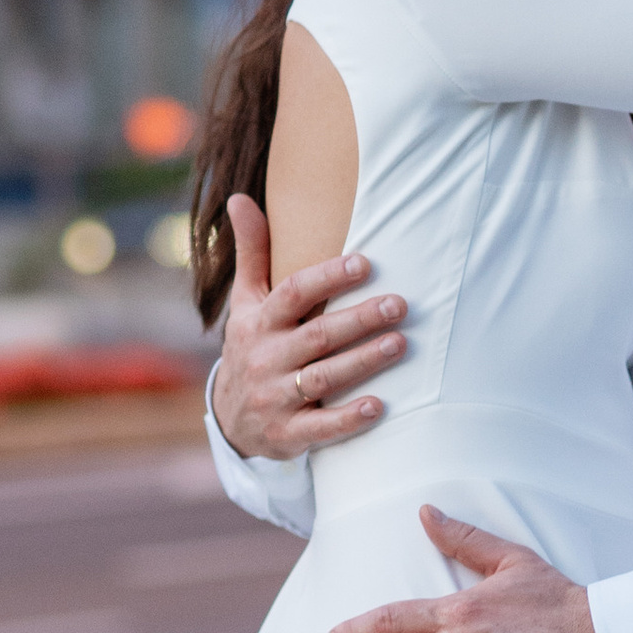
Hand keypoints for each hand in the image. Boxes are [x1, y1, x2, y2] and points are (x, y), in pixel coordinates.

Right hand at [207, 194, 408, 460]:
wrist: (231, 420)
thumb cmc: (251, 347)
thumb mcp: (246, 302)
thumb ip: (252, 252)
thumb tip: (239, 197)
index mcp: (257, 322)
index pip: (293, 294)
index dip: (328, 278)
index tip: (365, 263)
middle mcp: (265, 359)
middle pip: (317, 335)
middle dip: (359, 319)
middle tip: (400, 304)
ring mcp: (275, 399)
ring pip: (324, 378)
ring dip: (364, 361)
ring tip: (401, 343)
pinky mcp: (288, 434)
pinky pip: (322, 427)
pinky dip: (349, 418)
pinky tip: (380, 405)